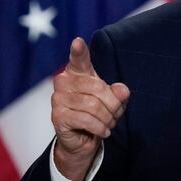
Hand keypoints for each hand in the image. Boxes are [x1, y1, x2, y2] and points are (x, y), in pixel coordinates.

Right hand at [51, 37, 130, 180]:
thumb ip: (119, 93)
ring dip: (107, 118)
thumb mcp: (113, 100)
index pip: (79, 59)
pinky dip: (100, 127)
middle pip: (97, 88)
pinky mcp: (58, 116)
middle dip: (113, 104)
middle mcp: (64, 81)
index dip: (78, 51)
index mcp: (77, 72)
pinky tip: (103, 130)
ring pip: (93, 106)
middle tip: (116, 114)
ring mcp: (58, 98)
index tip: (78, 42)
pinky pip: (86, 119)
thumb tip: (122, 91)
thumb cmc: (98, 112)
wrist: (83, 139)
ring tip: (109, 123)